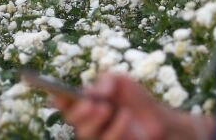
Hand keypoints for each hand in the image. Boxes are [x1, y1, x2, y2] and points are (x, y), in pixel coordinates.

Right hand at [53, 74, 194, 139]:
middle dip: (79, 112)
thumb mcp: (122, 82)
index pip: (66, 105)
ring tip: (106, 108)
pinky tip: (125, 117)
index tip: (58, 95)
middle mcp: (87, 123)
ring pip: (86, 134)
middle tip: (91, 104)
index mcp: (85, 105)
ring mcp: (98, 137)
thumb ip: (107, 81)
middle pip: (74, 121)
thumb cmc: (134, 99)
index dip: (59, 100)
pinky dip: (115, 129)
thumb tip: (93, 91)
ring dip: (95, 121)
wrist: (157, 119)